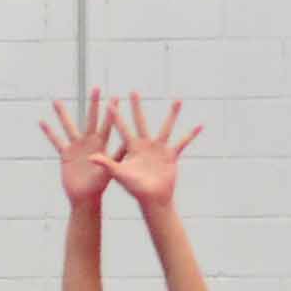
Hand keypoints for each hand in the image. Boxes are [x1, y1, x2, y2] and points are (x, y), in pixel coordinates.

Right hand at [37, 90, 119, 205]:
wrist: (85, 197)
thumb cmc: (99, 187)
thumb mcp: (108, 172)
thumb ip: (112, 159)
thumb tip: (118, 150)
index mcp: (101, 145)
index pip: (108, 124)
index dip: (111, 111)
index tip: (115, 96)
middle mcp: (89, 142)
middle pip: (90, 118)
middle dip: (93, 103)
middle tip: (95, 88)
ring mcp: (76, 146)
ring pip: (68, 126)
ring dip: (63, 114)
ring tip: (56, 101)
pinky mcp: (65, 154)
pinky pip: (56, 140)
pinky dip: (49, 132)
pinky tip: (42, 121)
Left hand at [105, 93, 201, 207]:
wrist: (152, 199)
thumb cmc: (134, 189)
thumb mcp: (120, 174)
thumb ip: (106, 164)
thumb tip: (91, 158)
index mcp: (132, 148)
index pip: (122, 128)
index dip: (116, 115)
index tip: (110, 101)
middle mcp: (145, 145)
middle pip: (141, 121)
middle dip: (137, 107)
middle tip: (133, 91)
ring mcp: (159, 149)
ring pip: (166, 127)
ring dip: (172, 114)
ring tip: (178, 100)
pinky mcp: (171, 155)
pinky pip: (183, 142)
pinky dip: (191, 135)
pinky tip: (200, 125)